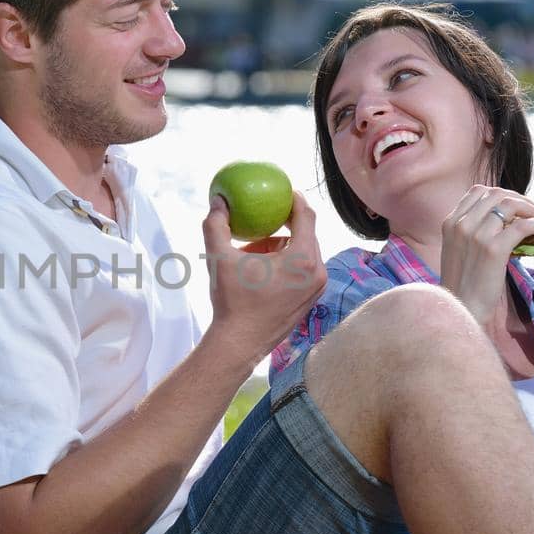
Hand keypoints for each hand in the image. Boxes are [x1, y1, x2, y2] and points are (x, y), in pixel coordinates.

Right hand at [202, 191, 326, 366]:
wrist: (239, 344)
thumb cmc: (231, 301)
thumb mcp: (219, 258)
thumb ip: (217, 225)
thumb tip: (218, 200)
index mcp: (303, 259)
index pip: (306, 215)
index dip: (295, 198)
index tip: (283, 189)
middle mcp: (317, 273)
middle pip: (306, 235)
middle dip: (284, 224)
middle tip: (265, 215)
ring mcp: (317, 289)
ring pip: (303, 254)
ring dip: (282, 246)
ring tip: (254, 250)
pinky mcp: (311, 301)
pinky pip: (302, 272)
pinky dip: (285, 264)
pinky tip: (260, 269)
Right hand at [438, 186, 533, 324]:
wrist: (461, 308)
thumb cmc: (463, 283)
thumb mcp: (457, 249)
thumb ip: (470, 230)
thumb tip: (500, 218)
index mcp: (450, 222)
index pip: (478, 191)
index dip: (501, 194)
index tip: (514, 206)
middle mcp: (461, 224)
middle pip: (496, 194)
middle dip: (518, 198)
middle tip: (532, 211)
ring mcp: (476, 235)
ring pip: (509, 205)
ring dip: (530, 208)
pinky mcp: (493, 250)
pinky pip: (521, 226)